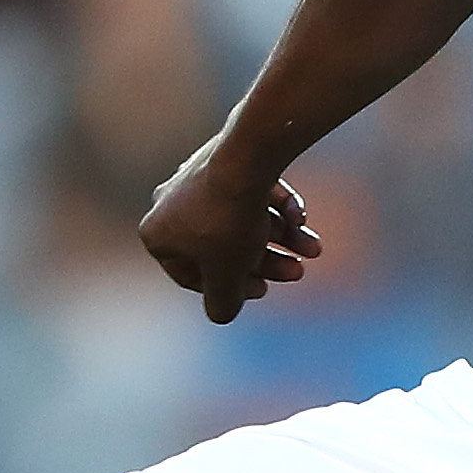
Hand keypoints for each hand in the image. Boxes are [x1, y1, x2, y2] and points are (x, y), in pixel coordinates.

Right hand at [140, 142, 323, 323]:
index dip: (232, 287)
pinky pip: (251, 191)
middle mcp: (169, 205)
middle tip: (298, 271)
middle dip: (267, 261)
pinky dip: (277, 206)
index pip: (193, 274)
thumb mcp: (227, 273)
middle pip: (225, 246)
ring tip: (313, 248)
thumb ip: (222, 300)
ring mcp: (196, 179)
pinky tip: (301, 215)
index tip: (263, 289)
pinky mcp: (224, 159)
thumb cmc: (229, 221)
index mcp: (158, 235)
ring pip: (243, 219)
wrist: (247, 158)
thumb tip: (221, 314)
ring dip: (281, 237)